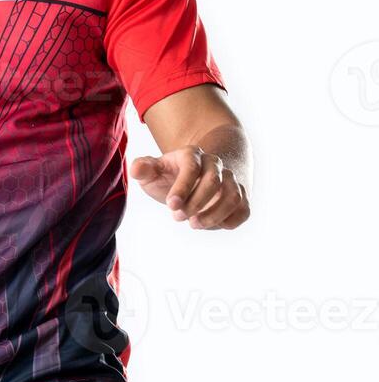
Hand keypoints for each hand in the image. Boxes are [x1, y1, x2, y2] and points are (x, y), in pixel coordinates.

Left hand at [129, 146, 249, 230]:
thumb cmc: (169, 176)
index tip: (171, 205)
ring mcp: (231, 180)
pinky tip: (213, 226)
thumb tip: (137, 169)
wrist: (195, 178)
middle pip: (214, 182)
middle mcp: (216, 165)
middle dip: (195, 203)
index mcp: (192, 155)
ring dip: (214, 214)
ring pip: (233, 196)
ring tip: (194, 224)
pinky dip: (230, 221)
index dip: (182, 188)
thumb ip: (143, 169)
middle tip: (177, 217)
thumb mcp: (152, 171)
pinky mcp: (241, 198)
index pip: (192, 168)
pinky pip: (244, 210)